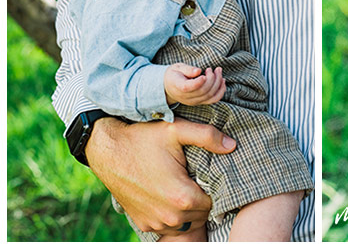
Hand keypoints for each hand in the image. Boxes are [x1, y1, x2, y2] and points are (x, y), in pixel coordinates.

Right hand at [84, 116, 235, 236]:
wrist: (106, 149)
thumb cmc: (142, 138)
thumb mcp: (176, 130)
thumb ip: (208, 136)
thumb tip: (232, 145)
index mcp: (182, 196)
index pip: (215, 202)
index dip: (215, 188)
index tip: (208, 174)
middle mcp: (170, 216)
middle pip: (203, 214)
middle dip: (204, 198)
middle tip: (197, 178)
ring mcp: (155, 222)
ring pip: (188, 222)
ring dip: (191, 209)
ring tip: (186, 186)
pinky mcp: (144, 224)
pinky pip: (170, 226)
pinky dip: (174, 215)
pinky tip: (171, 196)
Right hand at [164, 64, 225, 105]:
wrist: (169, 87)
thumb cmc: (175, 74)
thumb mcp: (177, 67)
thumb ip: (187, 69)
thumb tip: (198, 71)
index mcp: (178, 87)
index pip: (188, 87)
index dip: (198, 81)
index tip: (205, 71)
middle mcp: (186, 97)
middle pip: (203, 91)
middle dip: (212, 78)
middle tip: (214, 69)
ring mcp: (193, 101)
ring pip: (210, 96)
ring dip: (218, 83)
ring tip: (219, 72)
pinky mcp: (200, 102)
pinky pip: (213, 100)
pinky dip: (221, 91)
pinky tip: (222, 81)